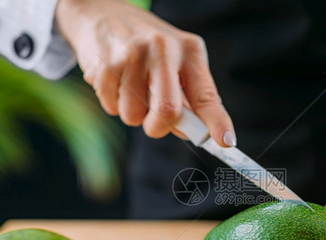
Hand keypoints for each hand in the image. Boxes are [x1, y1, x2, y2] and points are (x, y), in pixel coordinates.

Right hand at [56, 0, 235, 146]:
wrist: (98, 13)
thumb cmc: (145, 47)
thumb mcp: (174, 60)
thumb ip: (185, 97)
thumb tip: (189, 133)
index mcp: (189, 52)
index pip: (207, 95)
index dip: (217, 122)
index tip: (226, 142)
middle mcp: (164, 50)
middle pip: (167, 111)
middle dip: (158, 127)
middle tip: (153, 122)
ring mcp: (133, 55)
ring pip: (134, 116)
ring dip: (131, 113)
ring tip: (129, 86)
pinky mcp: (106, 64)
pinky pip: (111, 108)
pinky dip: (112, 103)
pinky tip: (114, 79)